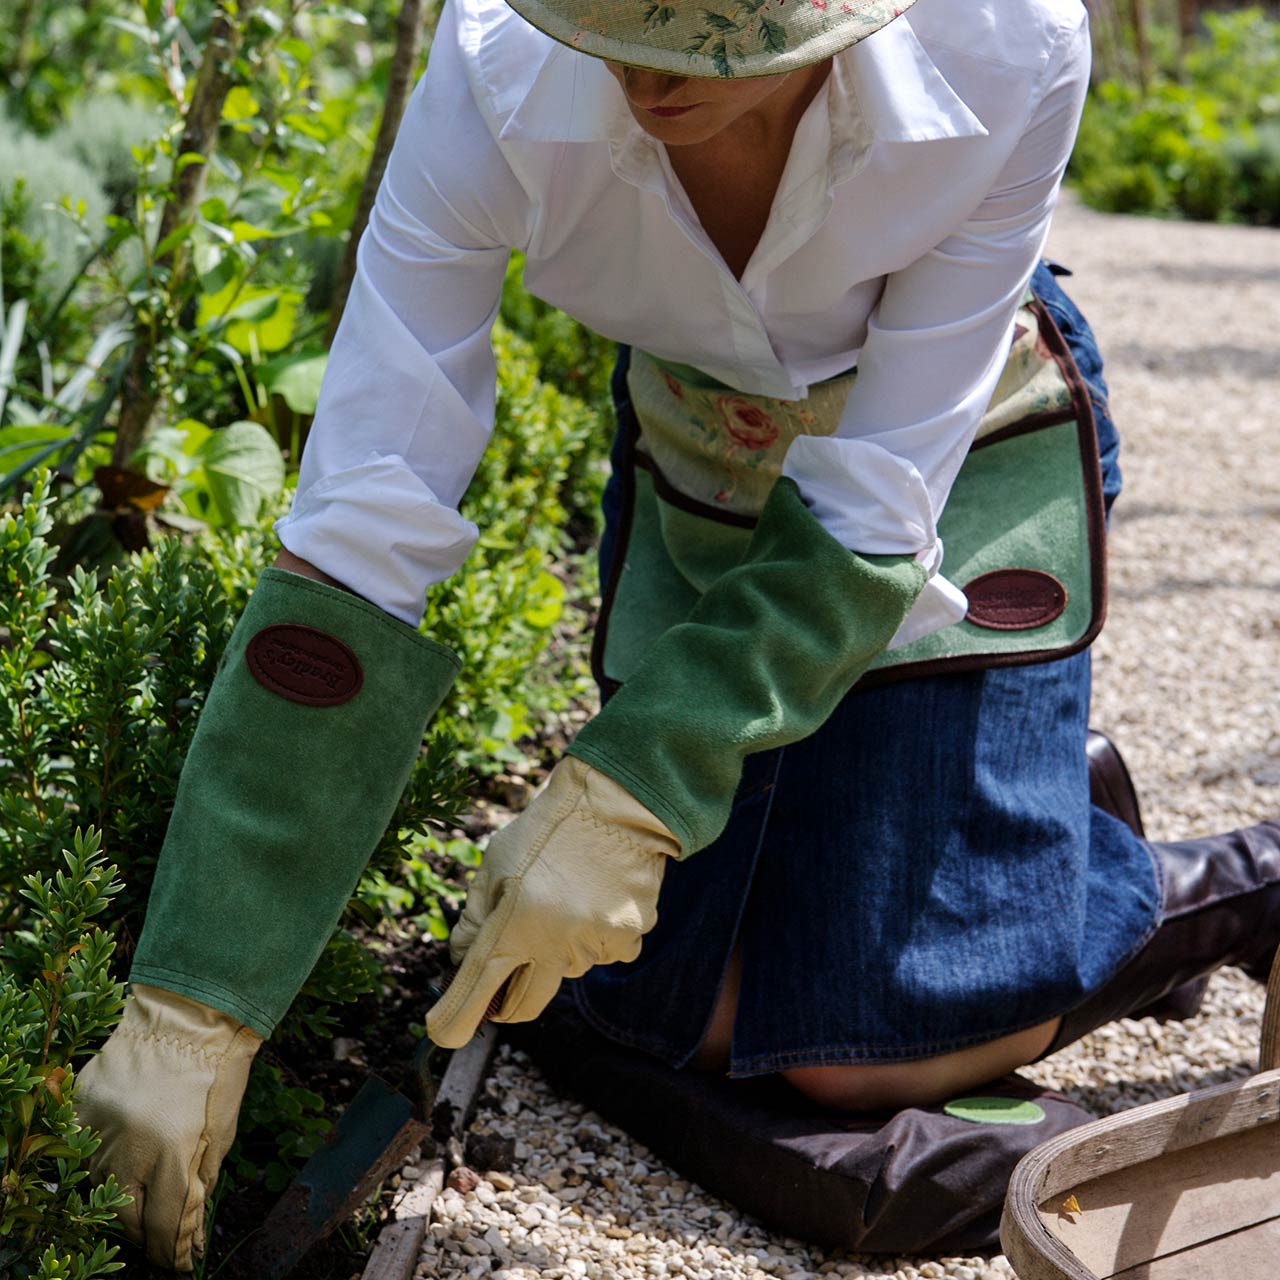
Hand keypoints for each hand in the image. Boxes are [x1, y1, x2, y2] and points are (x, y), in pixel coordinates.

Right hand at [75, 984, 261, 1270]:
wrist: (187, 1012)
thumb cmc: (216, 1067)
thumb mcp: (223, 1128)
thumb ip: (202, 1177)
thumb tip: (190, 1222)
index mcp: (171, 1147)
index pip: (164, 1224)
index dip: (172, 1252)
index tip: (181, 1262)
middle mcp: (128, 1143)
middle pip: (126, 1216)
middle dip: (146, 1233)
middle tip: (162, 1236)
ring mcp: (98, 1125)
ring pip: (99, 1188)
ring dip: (122, 1199)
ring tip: (144, 1197)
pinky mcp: (82, 1107)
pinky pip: (84, 1152)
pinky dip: (103, 1163)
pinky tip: (124, 1159)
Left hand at [426, 757, 680, 1047]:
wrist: (615, 804)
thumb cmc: (546, 830)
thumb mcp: (494, 864)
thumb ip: (475, 917)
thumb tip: (461, 959)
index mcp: (512, 925)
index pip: (477, 990)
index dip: (456, 1020)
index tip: (444, 1035)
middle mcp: (553, 944)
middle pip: (523, 1004)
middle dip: (506, 1004)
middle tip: (504, 983)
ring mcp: (594, 944)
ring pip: (566, 972)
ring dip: (557, 953)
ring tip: (565, 900)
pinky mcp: (628, 937)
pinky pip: (605, 955)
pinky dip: (596, 939)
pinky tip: (596, 902)